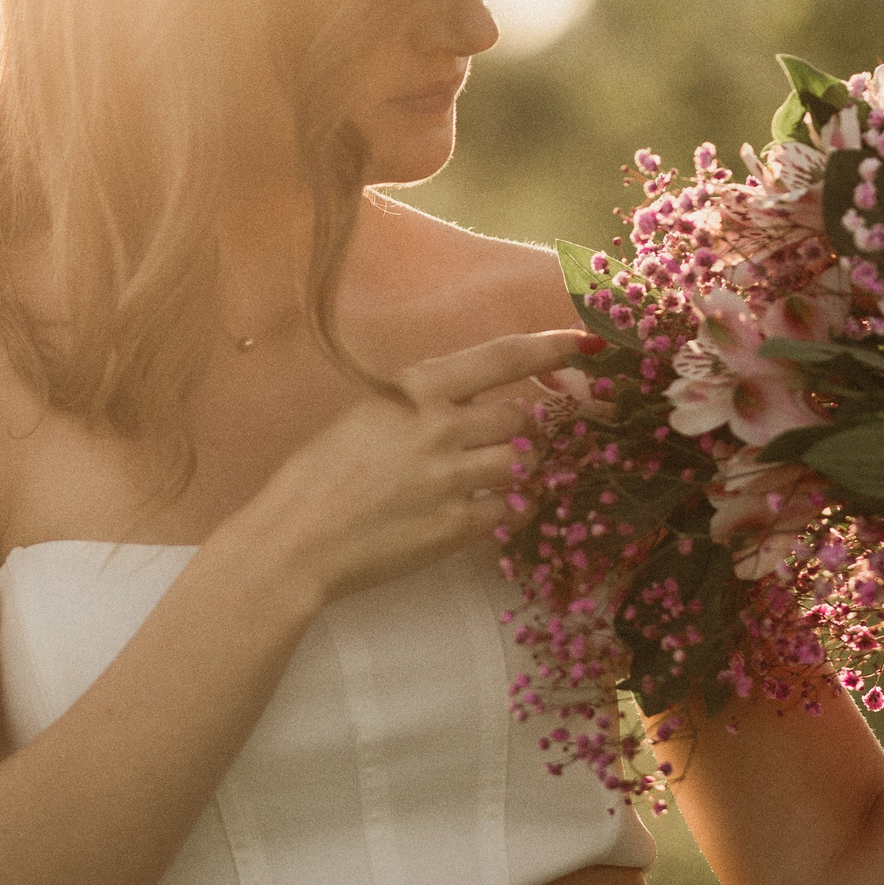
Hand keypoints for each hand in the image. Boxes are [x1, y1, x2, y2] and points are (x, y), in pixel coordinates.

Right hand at [245, 329, 594, 600]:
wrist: (294, 541)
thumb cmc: (317, 476)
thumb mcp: (367, 415)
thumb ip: (422, 402)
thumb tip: (474, 396)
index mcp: (414, 389)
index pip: (504, 356)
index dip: (554, 346)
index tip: (589, 343)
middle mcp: (439, 426)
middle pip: (525, 414)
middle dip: (531, 426)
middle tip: (515, 439)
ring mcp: (451, 477)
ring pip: (525, 462)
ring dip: (518, 470)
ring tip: (488, 479)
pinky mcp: (457, 526)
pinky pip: (511, 511)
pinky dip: (505, 511)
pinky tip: (479, 513)